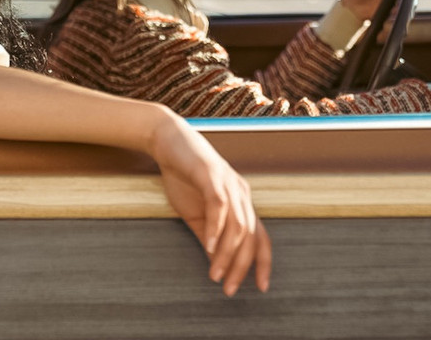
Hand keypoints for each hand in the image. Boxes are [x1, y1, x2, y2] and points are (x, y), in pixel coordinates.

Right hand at [148, 113, 271, 296]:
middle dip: (242, 266)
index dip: (263, 262)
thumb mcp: (195, 213)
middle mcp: (241, 193)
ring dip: (228, 253)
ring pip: (238, 225)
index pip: (261, 237)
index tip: (261, 287)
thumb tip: (216, 262)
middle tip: (230, 289)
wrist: (167, 141)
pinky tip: (209, 247)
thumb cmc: (182, 175)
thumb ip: (208, 235)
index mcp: (241, 202)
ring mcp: (228, 183)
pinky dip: (216, 229)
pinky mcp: (211, 175)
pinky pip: (219, 206)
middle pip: (251, 236)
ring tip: (215, 274)